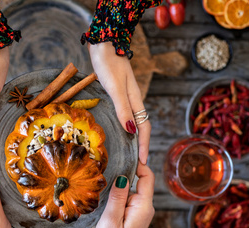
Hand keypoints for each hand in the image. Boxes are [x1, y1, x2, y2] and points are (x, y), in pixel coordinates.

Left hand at [88, 43, 150, 164]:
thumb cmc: (108, 63)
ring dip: (132, 138)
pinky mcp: (116, 93)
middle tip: (137, 163)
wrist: (104, 44)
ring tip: (128, 153)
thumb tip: (131, 131)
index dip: (144, 145)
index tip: (142, 162)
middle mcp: (133, 100)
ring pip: (132, 121)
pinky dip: (124, 127)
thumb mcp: (115, 87)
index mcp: (135, 100)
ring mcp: (125, 97)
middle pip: (140, 126)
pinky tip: (118, 132)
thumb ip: (123, 108)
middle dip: (140, 145)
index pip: (144, 128)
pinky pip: (124, 115)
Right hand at [95, 163, 154, 227]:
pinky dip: (119, 196)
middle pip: (139, 182)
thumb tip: (123, 177)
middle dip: (125, 175)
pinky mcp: (134, 215)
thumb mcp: (111, 218)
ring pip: (132, 191)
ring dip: (119, 187)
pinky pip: (128, 199)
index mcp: (143, 206)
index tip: (126, 156)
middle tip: (108, 168)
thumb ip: (117, 196)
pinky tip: (106, 197)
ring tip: (103, 183)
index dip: (139, 165)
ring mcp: (141, 211)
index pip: (147, 178)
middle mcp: (146, 207)